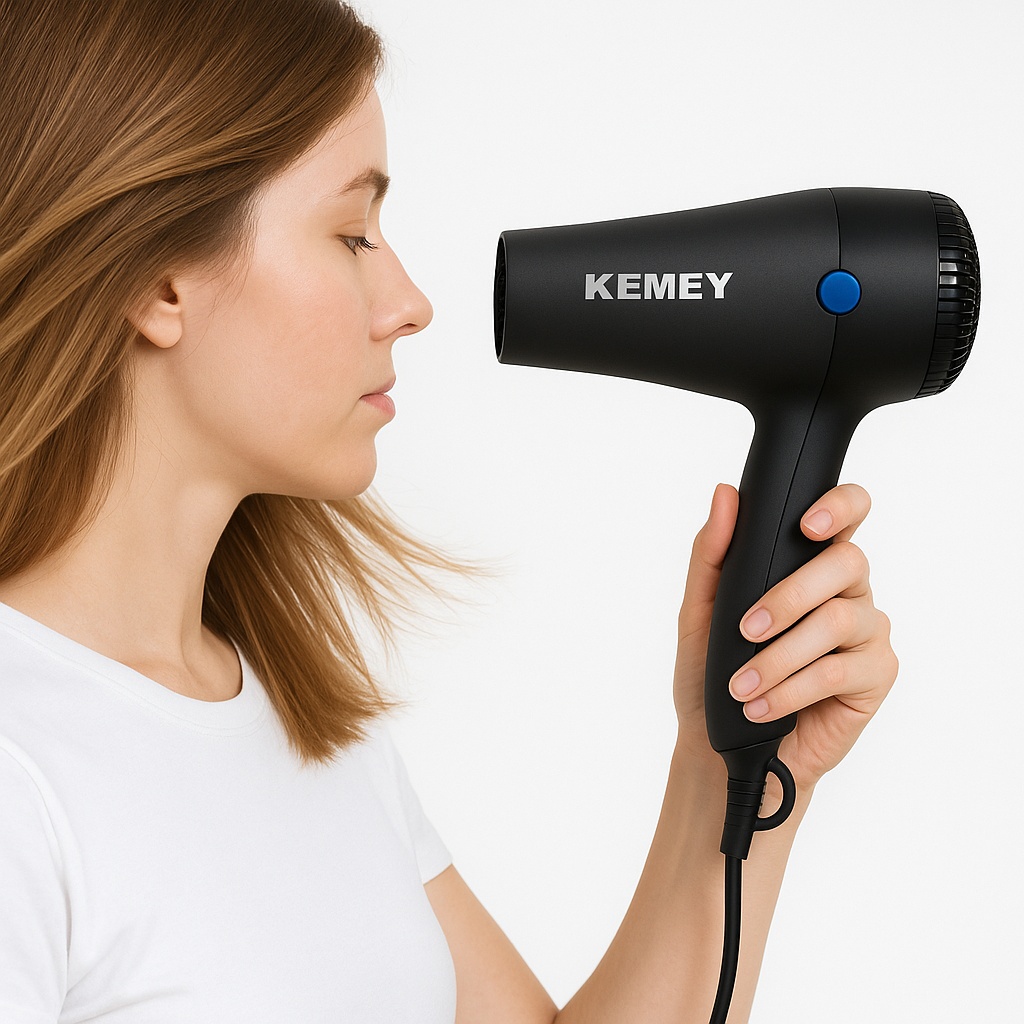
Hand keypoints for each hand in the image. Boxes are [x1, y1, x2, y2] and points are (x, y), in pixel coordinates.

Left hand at [673, 482, 898, 793]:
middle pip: (847, 563)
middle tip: (747, 628)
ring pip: (841, 620)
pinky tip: (763, 706)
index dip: (840, 507)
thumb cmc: (711, 672)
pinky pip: (840, 672)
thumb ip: (712, 553)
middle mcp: (847, 590)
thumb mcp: (700, 610)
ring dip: (781, 655)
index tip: (807, 524)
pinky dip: (793, 689)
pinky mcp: (875, 677)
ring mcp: (867, 632)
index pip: (847, 513)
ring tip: (741, 684)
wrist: (718, 743)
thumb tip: (724, 493)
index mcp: (810, 563)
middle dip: (791, 595)